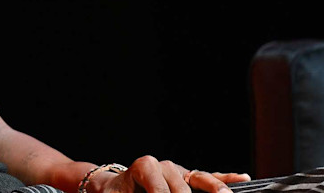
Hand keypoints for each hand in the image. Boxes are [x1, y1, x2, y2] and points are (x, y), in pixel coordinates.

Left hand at [94, 157, 249, 192]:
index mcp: (144, 167)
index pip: (160, 191)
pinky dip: (224, 179)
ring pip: (201, 179)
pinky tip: (242, 179)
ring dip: (216, 190)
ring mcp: (178, 172)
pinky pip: (208, 178)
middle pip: (182, 188)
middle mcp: (164, 166)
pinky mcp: (188, 179)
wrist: (112, 188)